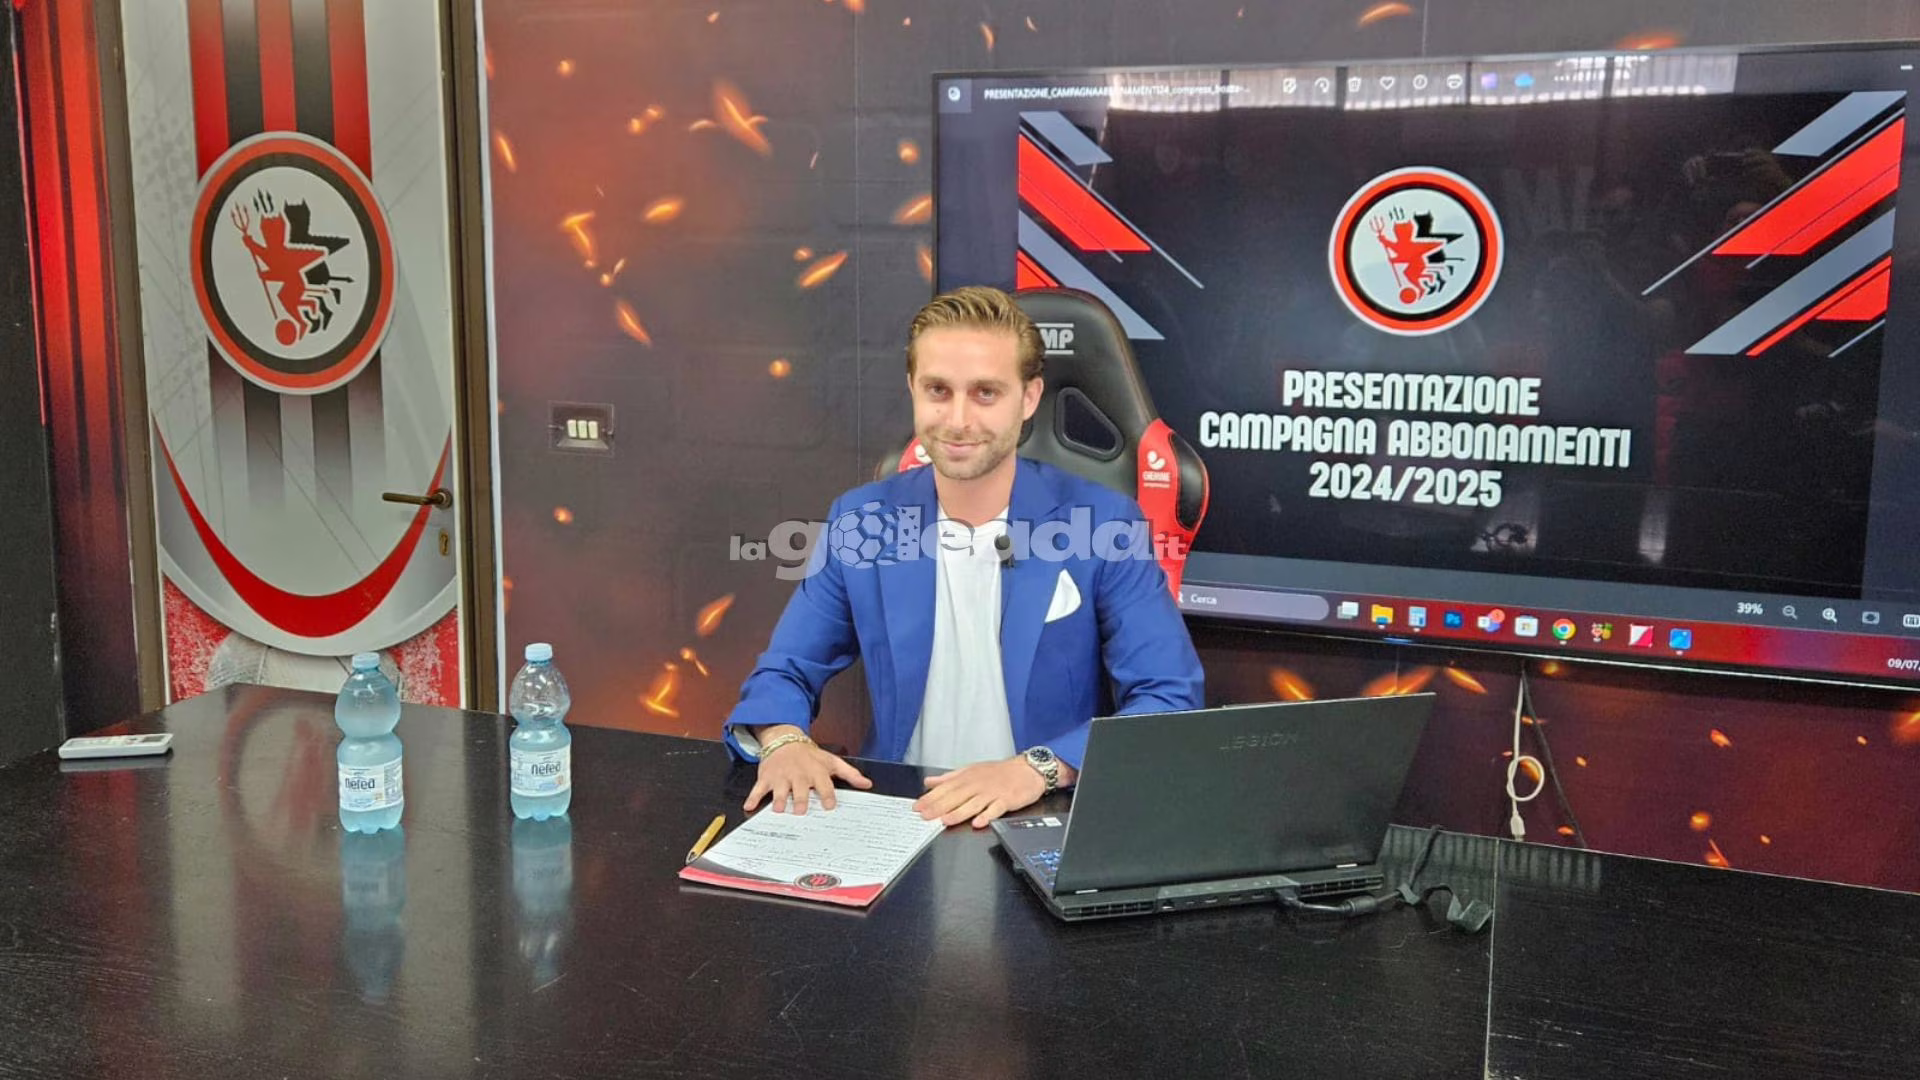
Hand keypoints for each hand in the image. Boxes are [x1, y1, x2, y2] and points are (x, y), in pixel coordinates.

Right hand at [744, 726, 871, 814]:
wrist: (785, 740)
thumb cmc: (810, 756)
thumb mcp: (831, 761)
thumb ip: (850, 774)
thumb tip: (867, 784)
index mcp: (816, 772)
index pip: (824, 784)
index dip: (827, 795)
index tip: (829, 806)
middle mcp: (798, 775)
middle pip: (800, 789)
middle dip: (800, 799)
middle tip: (801, 811)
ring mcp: (781, 776)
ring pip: (780, 790)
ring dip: (779, 800)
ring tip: (779, 810)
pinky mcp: (766, 778)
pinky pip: (758, 788)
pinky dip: (753, 798)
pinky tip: (748, 807)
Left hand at [913, 756, 1050, 828]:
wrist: (1027, 770)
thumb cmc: (999, 772)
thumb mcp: (971, 770)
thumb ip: (949, 777)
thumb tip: (930, 782)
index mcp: (967, 777)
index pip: (945, 788)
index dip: (930, 798)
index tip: (917, 806)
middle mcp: (977, 785)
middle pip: (956, 797)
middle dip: (939, 807)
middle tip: (925, 816)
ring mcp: (992, 793)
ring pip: (973, 804)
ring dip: (959, 812)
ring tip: (946, 820)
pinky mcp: (1006, 800)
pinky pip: (996, 809)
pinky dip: (987, 816)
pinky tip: (978, 822)